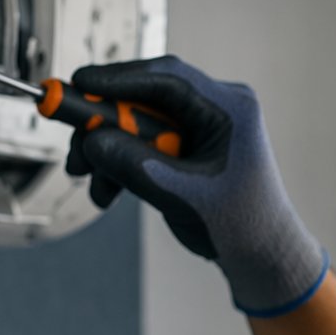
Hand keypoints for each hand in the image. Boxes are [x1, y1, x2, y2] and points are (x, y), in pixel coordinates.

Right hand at [64, 55, 326, 316]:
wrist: (260, 256)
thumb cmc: (239, 224)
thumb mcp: (183, 194)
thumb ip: (135, 166)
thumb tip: (91, 142)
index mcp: (228, 107)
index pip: (168, 78)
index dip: (119, 79)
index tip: (78, 84)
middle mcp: (214, 109)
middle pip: (145, 98)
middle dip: (104, 122)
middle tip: (75, 146)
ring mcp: (199, 128)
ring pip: (137, 122)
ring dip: (107, 149)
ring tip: (86, 179)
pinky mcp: (184, 149)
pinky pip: (142, 144)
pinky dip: (120, 165)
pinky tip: (106, 193)